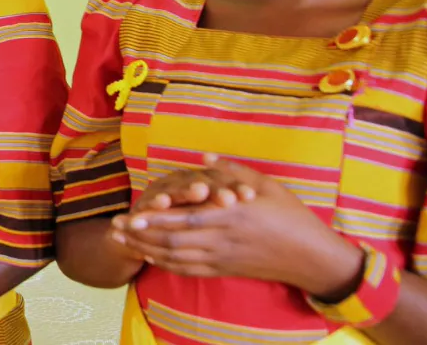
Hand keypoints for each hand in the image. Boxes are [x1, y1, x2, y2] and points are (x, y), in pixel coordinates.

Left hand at [116, 155, 364, 299]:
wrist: (311, 256)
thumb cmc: (291, 215)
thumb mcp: (265, 184)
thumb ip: (231, 170)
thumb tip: (202, 155)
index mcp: (231, 214)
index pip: (184, 218)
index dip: (155, 218)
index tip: (132, 212)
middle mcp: (222, 239)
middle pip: (171, 239)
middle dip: (140, 233)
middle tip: (115, 226)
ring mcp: (222, 258)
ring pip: (175, 256)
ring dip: (145, 247)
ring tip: (123, 239)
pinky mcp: (224, 270)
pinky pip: (187, 269)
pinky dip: (164, 262)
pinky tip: (149, 254)